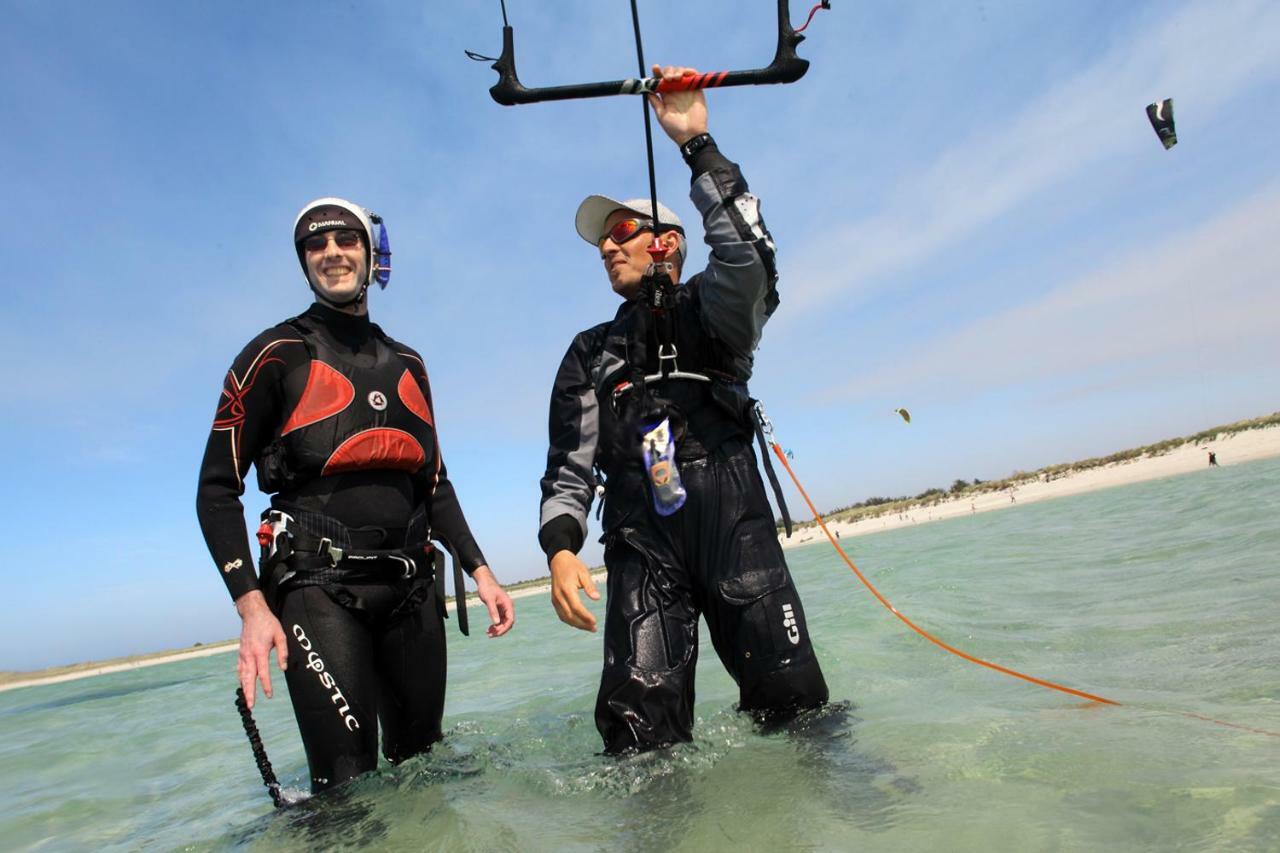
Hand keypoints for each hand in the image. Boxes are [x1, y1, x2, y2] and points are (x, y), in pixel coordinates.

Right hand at [234, 590, 287, 708]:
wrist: (252, 614)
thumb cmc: (268, 623)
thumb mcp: (280, 635)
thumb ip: (283, 652)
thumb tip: (283, 668)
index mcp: (260, 651)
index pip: (263, 672)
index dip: (266, 685)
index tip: (269, 695)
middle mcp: (249, 655)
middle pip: (249, 678)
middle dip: (250, 693)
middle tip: (251, 706)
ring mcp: (243, 654)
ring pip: (242, 675)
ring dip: (244, 688)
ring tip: (246, 700)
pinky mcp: (241, 653)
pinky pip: (240, 669)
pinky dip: (241, 678)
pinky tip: (243, 685)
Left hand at [471, 565, 514, 637]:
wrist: (484, 582)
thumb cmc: (487, 588)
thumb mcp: (489, 600)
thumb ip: (493, 611)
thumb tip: (496, 623)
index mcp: (508, 604)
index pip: (510, 620)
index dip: (504, 628)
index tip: (496, 633)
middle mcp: (508, 608)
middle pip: (508, 623)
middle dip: (500, 630)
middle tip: (490, 635)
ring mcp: (504, 609)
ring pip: (504, 623)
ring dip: (497, 629)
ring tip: (488, 634)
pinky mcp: (499, 610)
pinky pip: (500, 620)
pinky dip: (495, 625)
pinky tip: (489, 629)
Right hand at [549, 550, 599, 631]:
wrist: (558, 560)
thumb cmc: (573, 565)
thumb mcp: (584, 572)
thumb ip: (589, 586)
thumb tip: (597, 598)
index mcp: (566, 589)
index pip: (576, 607)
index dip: (585, 616)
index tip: (594, 621)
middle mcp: (558, 596)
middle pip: (570, 615)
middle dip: (582, 624)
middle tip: (594, 628)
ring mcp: (555, 599)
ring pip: (565, 617)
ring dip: (576, 625)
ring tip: (588, 628)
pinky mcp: (554, 600)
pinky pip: (561, 614)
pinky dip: (570, 621)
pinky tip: (579, 623)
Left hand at [646, 64, 708, 145]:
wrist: (690, 135)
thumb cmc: (674, 129)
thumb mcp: (661, 115)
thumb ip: (655, 102)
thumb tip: (646, 90)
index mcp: (666, 96)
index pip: (660, 80)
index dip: (657, 72)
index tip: (655, 68)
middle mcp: (675, 91)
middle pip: (670, 73)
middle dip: (668, 71)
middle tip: (668, 79)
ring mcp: (686, 89)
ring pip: (681, 72)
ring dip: (678, 71)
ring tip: (676, 78)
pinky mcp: (697, 90)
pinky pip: (694, 77)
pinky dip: (691, 72)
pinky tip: (687, 74)